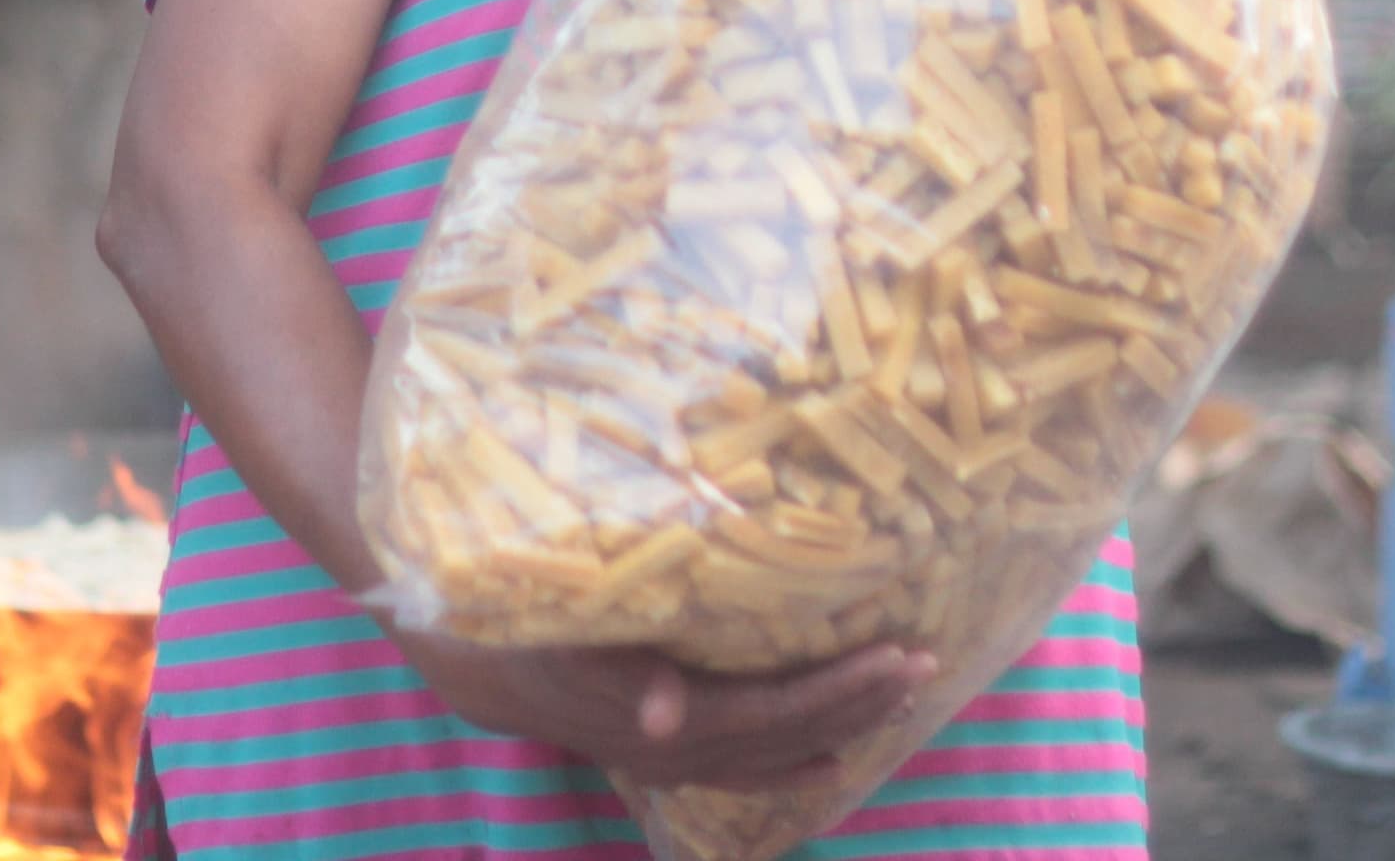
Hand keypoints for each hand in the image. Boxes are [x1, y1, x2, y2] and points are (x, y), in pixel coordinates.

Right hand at [396, 633, 937, 787]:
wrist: (471, 661)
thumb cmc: (521, 630)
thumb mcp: (559, 638)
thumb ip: (617, 671)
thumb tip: (664, 715)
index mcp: (667, 722)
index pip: (775, 711)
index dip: (838, 690)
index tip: (897, 655)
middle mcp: (679, 751)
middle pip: (788, 735)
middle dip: (858, 703)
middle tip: (924, 663)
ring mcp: (672, 757)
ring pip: (772, 751)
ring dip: (837, 726)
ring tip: (897, 700)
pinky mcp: (663, 750)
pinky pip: (742, 764)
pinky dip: (789, 761)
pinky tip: (827, 757)